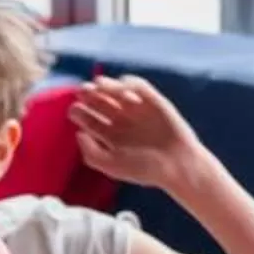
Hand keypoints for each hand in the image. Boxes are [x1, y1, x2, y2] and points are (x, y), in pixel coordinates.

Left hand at [69, 75, 207, 190]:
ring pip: (115, 90)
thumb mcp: (112, 166)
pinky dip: (130, 84)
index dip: (78, 111)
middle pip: (98, 100)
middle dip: (88, 93)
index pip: (87, 117)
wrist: (177, 165)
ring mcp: (137, 110)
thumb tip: (78, 133)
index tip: (76, 110)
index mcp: (108, 135)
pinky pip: (139, 86)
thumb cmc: (144, 169)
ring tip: (100, 86)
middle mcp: (120, 120)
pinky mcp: (154, 101)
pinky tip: (126, 95)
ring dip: (106, 85)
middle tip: (84, 91)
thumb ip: (91, 153)